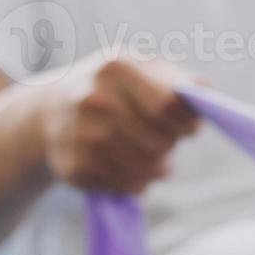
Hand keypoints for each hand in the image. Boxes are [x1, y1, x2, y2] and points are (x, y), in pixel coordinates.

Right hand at [35, 56, 198, 194]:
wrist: (50, 110)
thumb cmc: (115, 89)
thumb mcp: (143, 69)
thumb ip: (182, 82)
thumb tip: (204, 98)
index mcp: (115, 68)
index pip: (169, 106)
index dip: (187, 122)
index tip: (188, 126)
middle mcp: (93, 100)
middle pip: (161, 141)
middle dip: (170, 144)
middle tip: (160, 137)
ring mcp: (81, 135)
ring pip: (149, 169)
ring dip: (157, 166)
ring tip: (146, 152)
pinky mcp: (76, 167)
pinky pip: (131, 186)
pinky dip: (139, 181)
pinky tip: (126, 164)